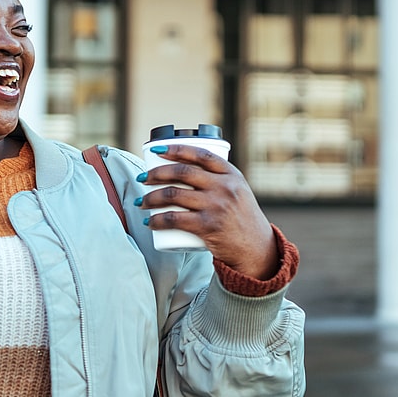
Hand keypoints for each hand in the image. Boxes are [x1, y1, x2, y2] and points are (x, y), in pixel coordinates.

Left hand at [139, 144, 278, 279]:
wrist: (256, 248)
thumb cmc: (241, 218)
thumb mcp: (237, 191)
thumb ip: (217, 179)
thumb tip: (183, 168)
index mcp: (231, 174)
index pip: (200, 155)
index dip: (176, 149)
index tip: (156, 150)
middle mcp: (224, 187)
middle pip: (182, 172)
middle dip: (156, 173)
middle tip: (143, 178)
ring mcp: (216, 206)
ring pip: (173, 194)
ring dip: (151, 197)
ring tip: (141, 202)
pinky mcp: (208, 226)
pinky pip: (174, 219)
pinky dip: (157, 220)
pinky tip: (149, 221)